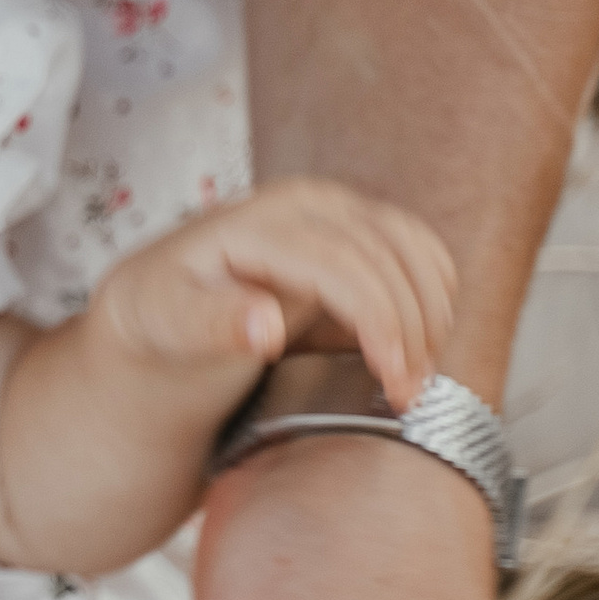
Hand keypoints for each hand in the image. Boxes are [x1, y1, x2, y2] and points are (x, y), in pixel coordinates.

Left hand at [91, 177, 455, 408]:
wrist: (164, 301)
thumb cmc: (164, 311)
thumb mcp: (168, 322)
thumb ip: (212, 322)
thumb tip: (266, 325)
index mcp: (264, 220)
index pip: (343, 264)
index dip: (379, 320)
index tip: (393, 375)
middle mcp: (310, 204)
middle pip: (389, 258)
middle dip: (411, 330)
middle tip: (409, 395)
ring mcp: (340, 212)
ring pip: (416, 251)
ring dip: (433, 316)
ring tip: (417, 379)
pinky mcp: (360, 232)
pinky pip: (420, 254)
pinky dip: (435, 298)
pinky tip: (424, 346)